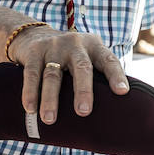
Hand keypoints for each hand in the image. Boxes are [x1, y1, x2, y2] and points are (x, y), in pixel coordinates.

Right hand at [8, 25, 127, 123]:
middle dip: (83, 90)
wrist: (35, 34)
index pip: (108, 60)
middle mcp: (75, 44)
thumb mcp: (86, 57)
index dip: (116, 75)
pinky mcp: (34, 52)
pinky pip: (32, 74)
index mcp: (94, 46)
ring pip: (53, 75)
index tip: (122, 92)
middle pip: (81, 68)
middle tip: (83, 112)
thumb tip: (115, 112)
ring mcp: (53, 47)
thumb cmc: (69, 56)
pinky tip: (30, 108)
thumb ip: (98, 76)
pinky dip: (30, 92)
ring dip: (51, 99)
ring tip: (49, 120)